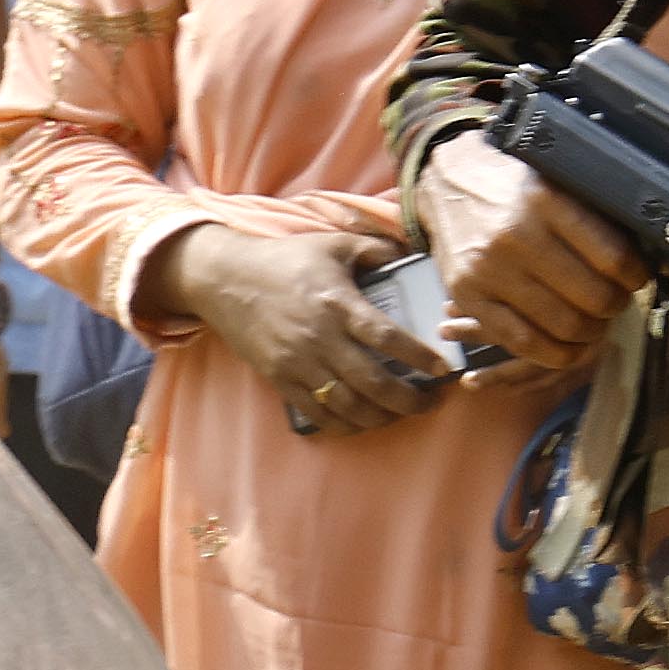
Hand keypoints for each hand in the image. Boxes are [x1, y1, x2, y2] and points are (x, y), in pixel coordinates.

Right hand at [158, 225, 444, 435]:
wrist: (224, 279)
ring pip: (346, 405)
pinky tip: (363, 422)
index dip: (419, 356)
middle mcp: (319, 338)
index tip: (444, 369)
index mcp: (338, 304)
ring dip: (380, 417)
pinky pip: (316, 412)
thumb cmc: (285, 260)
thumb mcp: (334, 244)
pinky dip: (343, 424)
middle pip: (372, 382)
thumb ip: (377, 250)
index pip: (386, 337)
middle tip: (431, 402)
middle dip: (408, 400)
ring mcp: (297, 363)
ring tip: (401, 414)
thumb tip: (412, 256)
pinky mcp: (279, 378)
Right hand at [420, 131, 646, 375]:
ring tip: (595, 321)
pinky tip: (570, 346)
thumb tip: (647, 248)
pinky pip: (521, 342)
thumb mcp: (555, 178)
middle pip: (592, 296)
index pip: (612, 257)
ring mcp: (488, 270)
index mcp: (545, 201)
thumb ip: (593, 212)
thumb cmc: (511, 183)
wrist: (445, 183)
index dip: (636, 276)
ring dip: (591, 332)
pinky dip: (555, 353)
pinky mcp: (468, 296)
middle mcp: (515, 236)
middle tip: (616, 301)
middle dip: (615, 306)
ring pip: (562, 324)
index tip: (638, 278)